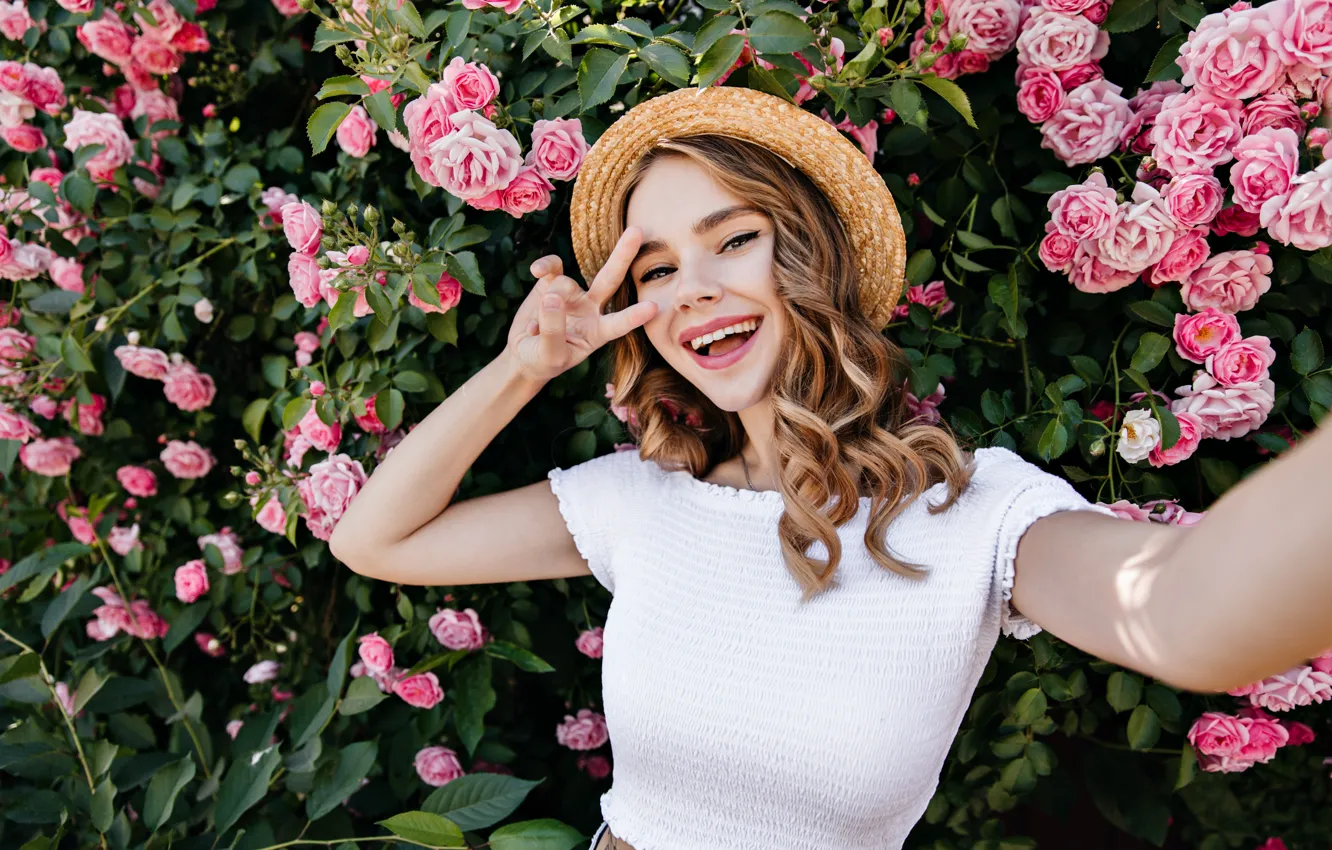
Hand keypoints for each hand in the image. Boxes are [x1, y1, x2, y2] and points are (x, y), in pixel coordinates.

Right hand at [505, 226, 657, 384]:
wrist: (522, 352)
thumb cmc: (541, 360)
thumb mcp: (548, 355)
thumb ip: (553, 330)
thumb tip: (552, 297)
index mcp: (598, 332)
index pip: (618, 324)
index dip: (634, 317)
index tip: (653, 307)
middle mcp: (592, 309)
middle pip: (610, 279)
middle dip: (623, 256)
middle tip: (637, 231)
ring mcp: (573, 293)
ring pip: (565, 283)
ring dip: (548, 302)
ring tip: (535, 327)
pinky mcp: (552, 282)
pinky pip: (553, 265)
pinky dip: (544, 266)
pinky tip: (535, 271)